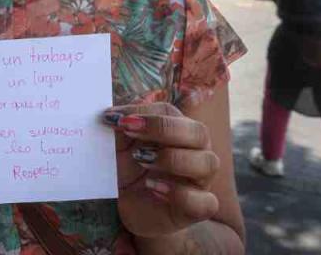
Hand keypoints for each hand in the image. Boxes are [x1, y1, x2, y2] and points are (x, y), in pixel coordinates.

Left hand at [104, 102, 219, 237]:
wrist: (128, 207)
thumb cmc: (127, 170)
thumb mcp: (118, 147)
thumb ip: (119, 130)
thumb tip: (112, 115)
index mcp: (176, 129)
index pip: (170, 112)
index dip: (145, 112)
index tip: (117, 119)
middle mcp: (195, 151)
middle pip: (198, 132)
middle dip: (163, 128)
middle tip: (130, 131)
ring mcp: (199, 180)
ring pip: (208, 163)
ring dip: (173, 158)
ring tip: (142, 161)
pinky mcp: (197, 208)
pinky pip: (205, 202)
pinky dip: (181, 194)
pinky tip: (155, 188)